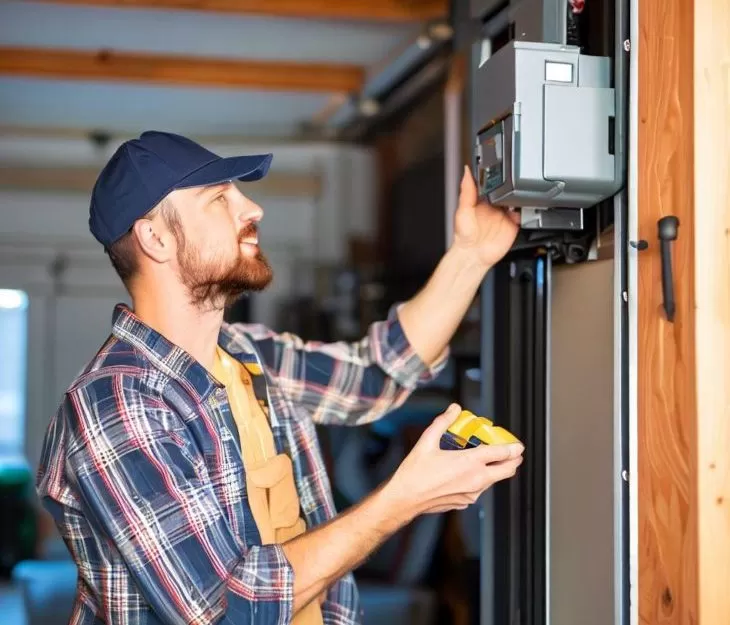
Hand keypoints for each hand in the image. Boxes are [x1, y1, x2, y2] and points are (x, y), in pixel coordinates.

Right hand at [384, 404, 523, 520]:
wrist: (405, 498)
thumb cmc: (415, 472)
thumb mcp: (427, 440)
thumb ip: (443, 422)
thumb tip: (454, 409)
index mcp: (470, 462)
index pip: (502, 454)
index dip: (513, 448)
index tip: (518, 445)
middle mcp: (476, 479)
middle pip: (507, 470)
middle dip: (514, 461)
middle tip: (513, 453)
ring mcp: (472, 493)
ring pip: (494, 481)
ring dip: (496, 470)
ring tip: (488, 460)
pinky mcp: (466, 501)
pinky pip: (479, 489)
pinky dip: (480, 480)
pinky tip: (467, 473)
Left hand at [452, 166, 520, 268]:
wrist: (473, 256)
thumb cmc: (464, 236)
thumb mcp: (463, 210)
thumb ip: (467, 191)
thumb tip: (466, 172)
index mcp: (483, 199)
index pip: (493, 182)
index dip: (499, 175)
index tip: (503, 167)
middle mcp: (495, 206)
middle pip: (509, 190)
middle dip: (514, 185)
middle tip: (515, 182)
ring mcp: (505, 215)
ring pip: (518, 200)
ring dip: (521, 197)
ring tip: (520, 195)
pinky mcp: (513, 225)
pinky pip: (524, 215)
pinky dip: (527, 211)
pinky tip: (523, 209)